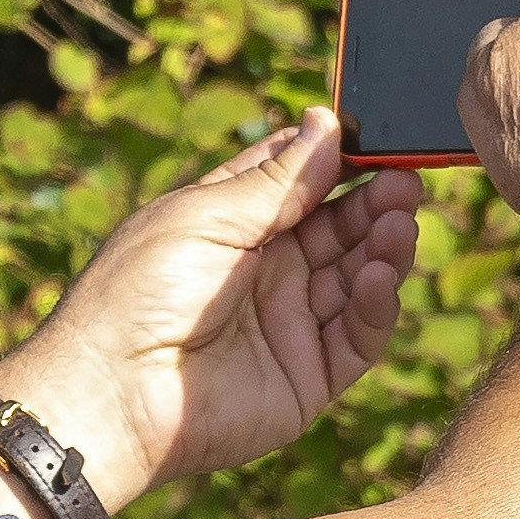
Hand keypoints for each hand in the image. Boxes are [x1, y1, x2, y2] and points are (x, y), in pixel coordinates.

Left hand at [0, 110, 422, 507]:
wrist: (114, 394)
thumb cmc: (137, 294)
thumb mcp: (205, 216)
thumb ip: (276, 180)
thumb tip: (327, 124)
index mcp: (231, 224)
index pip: (300, 183)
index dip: (339, 162)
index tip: (376, 143)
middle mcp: (266, 272)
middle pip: (339, 228)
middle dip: (375, 203)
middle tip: (405, 183)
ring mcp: (289, 324)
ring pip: (358, 277)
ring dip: (385, 247)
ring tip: (400, 223)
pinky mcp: (308, 377)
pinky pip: (359, 336)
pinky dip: (378, 303)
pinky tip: (382, 273)